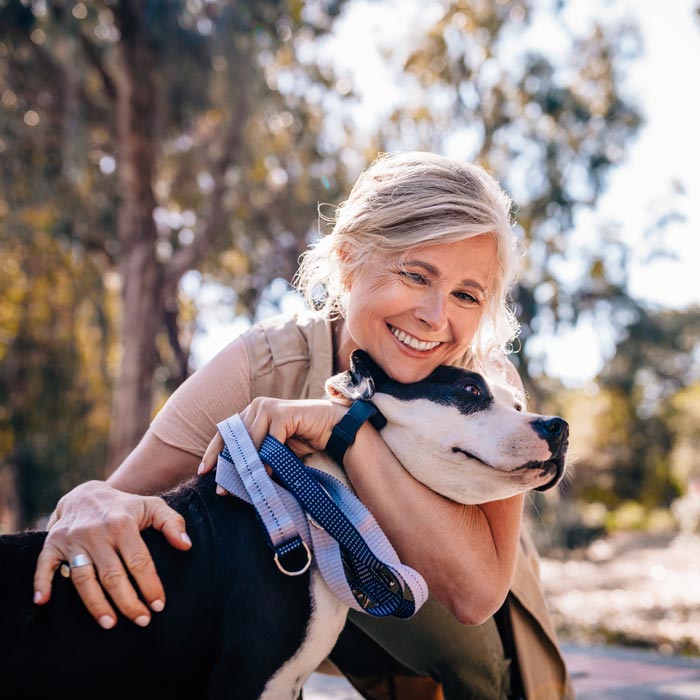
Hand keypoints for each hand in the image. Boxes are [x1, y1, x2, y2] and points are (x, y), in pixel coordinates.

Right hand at [34, 480, 191, 628]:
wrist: (87, 493)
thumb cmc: (125, 506)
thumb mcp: (152, 506)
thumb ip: (173, 522)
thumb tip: (186, 546)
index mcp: (123, 524)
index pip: (139, 561)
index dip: (150, 585)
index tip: (158, 605)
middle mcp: (97, 533)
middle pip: (113, 575)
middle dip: (128, 602)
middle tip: (141, 621)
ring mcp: (73, 539)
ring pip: (83, 578)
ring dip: (95, 604)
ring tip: (110, 624)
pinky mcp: (52, 544)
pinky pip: (44, 565)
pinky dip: (41, 583)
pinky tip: (43, 602)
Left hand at [199, 397, 347, 481]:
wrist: (332, 428)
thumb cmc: (302, 439)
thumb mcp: (273, 449)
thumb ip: (255, 456)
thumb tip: (232, 479)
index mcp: (251, 412)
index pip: (226, 433)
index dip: (214, 452)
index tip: (204, 471)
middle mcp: (257, 406)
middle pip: (234, 438)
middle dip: (228, 465)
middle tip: (222, 489)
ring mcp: (269, 407)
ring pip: (250, 440)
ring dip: (247, 466)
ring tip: (243, 487)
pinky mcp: (283, 413)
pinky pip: (270, 440)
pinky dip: (267, 459)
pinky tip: (265, 475)